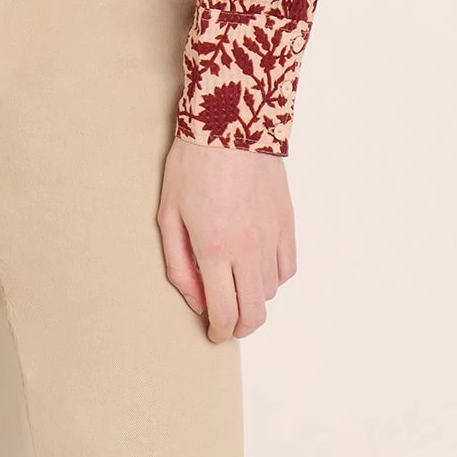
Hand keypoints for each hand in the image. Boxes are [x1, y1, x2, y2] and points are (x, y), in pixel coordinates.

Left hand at [156, 134, 295, 341]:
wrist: (231, 123)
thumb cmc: (191, 164)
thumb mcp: (168, 214)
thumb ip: (180, 265)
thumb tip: (196, 301)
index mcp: (214, 249)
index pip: (224, 312)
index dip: (218, 332)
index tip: (213, 333)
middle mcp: (248, 249)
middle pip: (254, 313)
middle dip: (239, 327)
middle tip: (226, 323)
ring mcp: (271, 236)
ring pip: (271, 292)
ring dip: (253, 299)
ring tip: (236, 285)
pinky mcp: (287, 222)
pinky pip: (287, 268)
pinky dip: (273, 277)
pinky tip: (256, 265)